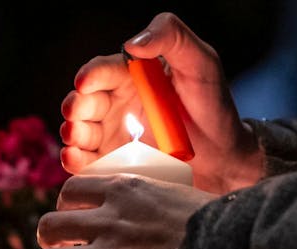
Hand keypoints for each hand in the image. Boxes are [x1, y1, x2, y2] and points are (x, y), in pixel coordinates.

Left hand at [35, 174, 214, 248]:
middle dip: (48, 237)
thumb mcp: (181, 195)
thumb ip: (161, 200)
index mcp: (122, 192)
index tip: (72, 214)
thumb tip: (172, 207)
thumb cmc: (218, 223)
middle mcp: (107, 223)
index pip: (72, 190)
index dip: (65, 204)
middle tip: (57, 246)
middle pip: (50, 225)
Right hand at [60, 12, 263, 193]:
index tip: (85, 83)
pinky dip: (76, 161)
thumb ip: (171, 36)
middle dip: (74, 108)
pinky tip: (74, 159)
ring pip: (80, 133)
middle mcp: (116, 103)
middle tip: (75, 115)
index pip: (101, 71)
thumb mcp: (200, 60)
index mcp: (130, 75)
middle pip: (83, 103)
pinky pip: (88, 163)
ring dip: (72, 134)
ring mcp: (112, 135)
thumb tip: (133, 43)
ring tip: (74, 139)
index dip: (90, 76)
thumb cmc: (213, 103)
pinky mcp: (114, 163)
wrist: (225, 154)